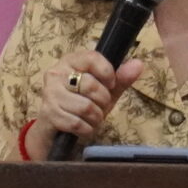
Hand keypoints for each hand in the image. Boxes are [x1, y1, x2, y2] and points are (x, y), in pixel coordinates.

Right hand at [30, 48, 144, 156]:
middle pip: (90, 85)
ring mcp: (50, 93)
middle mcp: (56, 73)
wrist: (56, 127)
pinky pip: (77, 123)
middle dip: (103, 101)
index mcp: (70, 61)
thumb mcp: (105, 90)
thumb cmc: (82, 103)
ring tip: (92, 118)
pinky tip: (83, 127)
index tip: (111, 84)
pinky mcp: (48, 113)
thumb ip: (121, 78)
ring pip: (85, 107)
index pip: (92, 58)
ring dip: (95, 118)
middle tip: (99, 105)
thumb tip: (139, 64)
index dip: (107, 73)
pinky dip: (86, 129)